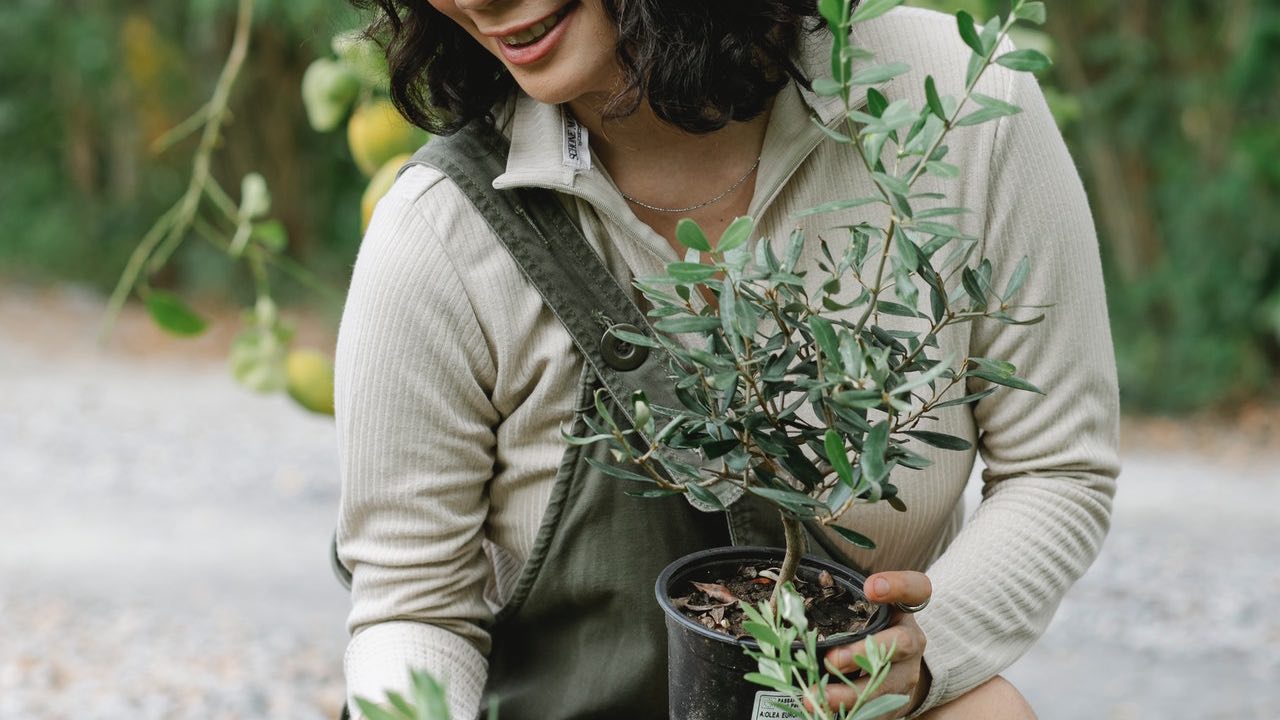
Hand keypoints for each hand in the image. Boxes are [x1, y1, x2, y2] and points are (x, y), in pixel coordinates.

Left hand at [820, 571, 931, 717]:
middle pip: (901, 644)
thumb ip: (841, 602)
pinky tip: (826, 712)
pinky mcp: (897, 702)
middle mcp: (911, 641)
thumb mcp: (862, 610)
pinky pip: (878, 711)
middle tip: (831, 660)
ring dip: (850, 693)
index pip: (915, 589)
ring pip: (885, 685)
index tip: (871, 588)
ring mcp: (907, 674)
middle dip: (863, 653)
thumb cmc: (869, 630)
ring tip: (819, 697)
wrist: (895, 668)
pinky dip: (852, 712)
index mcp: (903, 610)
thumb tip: (790, 605)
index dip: (897, 586)